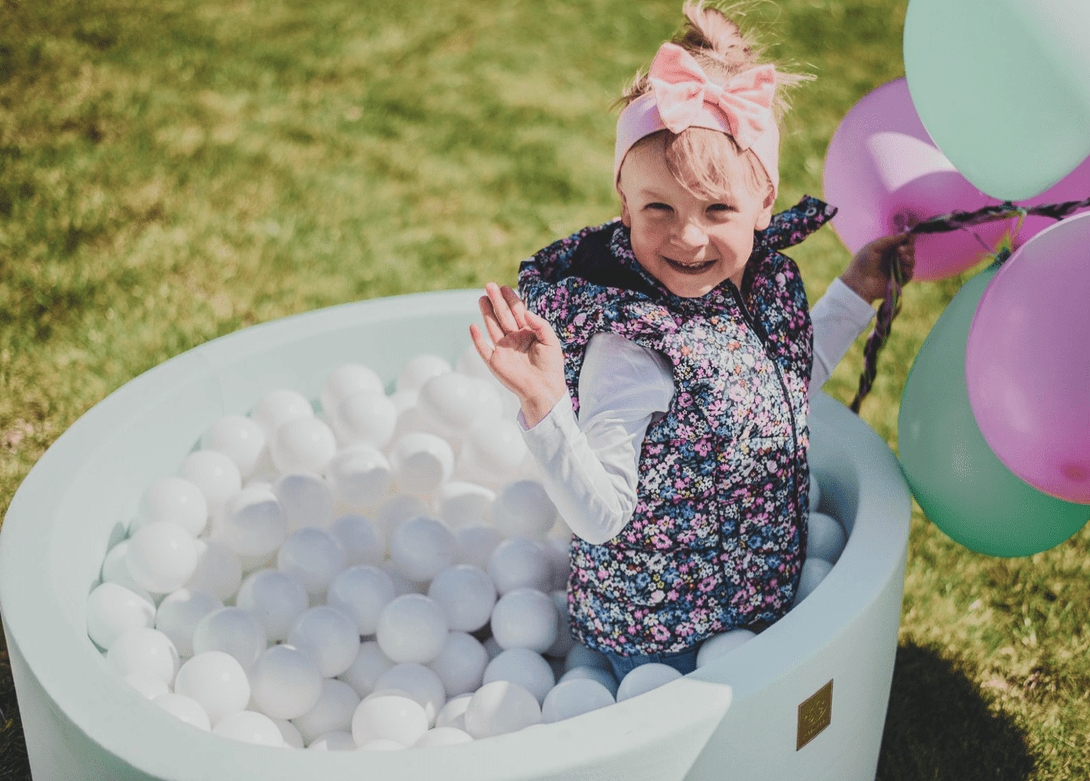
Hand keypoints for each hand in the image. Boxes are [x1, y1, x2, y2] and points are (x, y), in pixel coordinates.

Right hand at [469, 282, 566, 427]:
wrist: (544, 390)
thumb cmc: (550, 367)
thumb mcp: (551, 341)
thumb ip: (540, 324)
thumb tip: (526, 311)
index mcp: (527, 333)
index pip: (517, 312)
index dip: (511, 300)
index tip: (505, 287)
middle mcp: (514, 339)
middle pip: (503, 316)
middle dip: (497, 301)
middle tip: (489, 285)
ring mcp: (503, 350)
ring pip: (492, 327)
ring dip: (486, 313)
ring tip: (482, 298)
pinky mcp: (495, 362)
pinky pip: (483, 349)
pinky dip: (477, 339)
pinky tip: (473, 326)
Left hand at [839, 232, 915, 304]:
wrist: (858, 283)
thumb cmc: (862, 263)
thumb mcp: (873, 247)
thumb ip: (889, 240)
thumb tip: (905, 234)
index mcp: (887, 249)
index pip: (903, 242)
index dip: (907, 239)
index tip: (908, 237)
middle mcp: (893, 258)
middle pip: (909, 250)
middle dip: (908, 248)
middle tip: (900, 250)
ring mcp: (897, 269)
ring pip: (911, 261)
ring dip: (909, 258)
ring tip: (902, 258)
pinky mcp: (899, 280)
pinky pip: (909, 274)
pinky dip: (908, 270)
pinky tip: (903, 268)